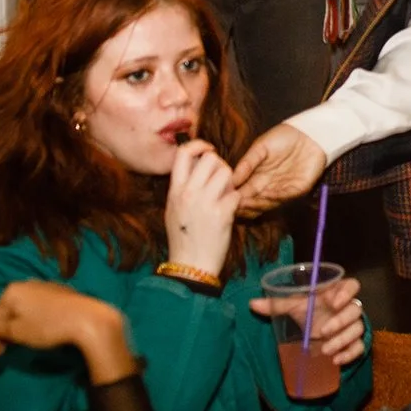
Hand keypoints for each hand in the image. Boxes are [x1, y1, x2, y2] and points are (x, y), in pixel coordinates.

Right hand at [0, 282, 135, 383]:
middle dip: (3, 333)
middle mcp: (28, 284)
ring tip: (21, 343)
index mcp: (13, 290)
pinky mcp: (63, 294)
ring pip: (24, 310)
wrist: (89, 321)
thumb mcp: (17, 332)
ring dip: (18, 328)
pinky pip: (40, 308)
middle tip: (2, 354)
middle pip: (8, 311)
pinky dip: (34, 321)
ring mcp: (47, 287)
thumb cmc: (48, 326)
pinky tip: (40, 331)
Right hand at [163, 140, 239, 272]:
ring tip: (225, 196)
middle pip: (210, 158)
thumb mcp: (173, 209)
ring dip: (230, 182)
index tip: (208, 150)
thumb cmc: (183, 238)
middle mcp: (189, 192)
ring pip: (227, 172)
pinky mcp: (222, 214)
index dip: (198, 145)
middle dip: (220, 165)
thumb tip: (193, 167)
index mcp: (175, 190)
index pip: (183, 153)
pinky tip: (230, 210)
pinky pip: (236, 193)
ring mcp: (205, 202)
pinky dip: (236, 200)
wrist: (190, 265)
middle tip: (220, 180)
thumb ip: (182, 187)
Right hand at [233, 124, 328, 214]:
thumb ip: (247, 162)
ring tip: (243, 203)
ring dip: (255, 205)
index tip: (222, 198)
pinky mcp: (297, 189)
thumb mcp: (261, 146)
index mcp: (256, 177)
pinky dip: (273, 198)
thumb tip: (231, 179)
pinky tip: (263, 196)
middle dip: (241, 205)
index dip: (233, 196)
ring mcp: (282, 189)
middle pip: (252, 202)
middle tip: (230, 205)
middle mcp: (268, 187)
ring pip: (265, 204)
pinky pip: (283, 197)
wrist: (310, 133)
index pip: (242, 191)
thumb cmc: (284, 137)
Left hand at [250, 274, 367, 367]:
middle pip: (355, 309)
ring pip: (358, 329)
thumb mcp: (294, 306)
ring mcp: (353, 325)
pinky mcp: (354, 342)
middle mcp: (348, 308)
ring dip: (343, 340)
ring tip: (326, 350)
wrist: (317, 331)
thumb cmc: (308, 312)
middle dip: (340, 321)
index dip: (346, 292)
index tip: (334, 302)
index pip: (351, 286)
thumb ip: (276, 304)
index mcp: (336, 293)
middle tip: (322, 331)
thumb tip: (252, 304)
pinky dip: (350, 354)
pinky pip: (360, 347)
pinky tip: (336, 360)